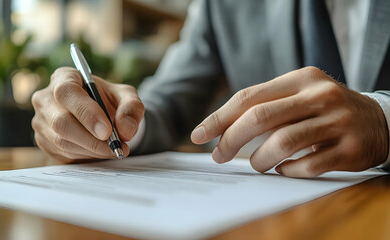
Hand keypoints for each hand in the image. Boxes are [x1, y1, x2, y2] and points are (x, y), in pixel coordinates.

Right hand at [32, 67, 144, 162]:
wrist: (101, 116)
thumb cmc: (109, 101)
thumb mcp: (126, 96)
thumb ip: (131, 108)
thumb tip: (126, 130)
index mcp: (64, 78)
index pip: (67, 92)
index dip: (86, 113)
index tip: (107, 131)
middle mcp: (46, 98)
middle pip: (61, 122)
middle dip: (91, 139)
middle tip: (115, 146)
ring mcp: (41, 121)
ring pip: (62, 141)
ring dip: (92, 150)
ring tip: (114, 149)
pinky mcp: (44, 141)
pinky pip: (62, 153)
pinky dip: (86, 156)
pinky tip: (100, 151)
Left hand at [191, 67, 388, 176]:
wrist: (378, 120)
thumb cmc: (324, 108)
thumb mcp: (299, 94)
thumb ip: (265, 104)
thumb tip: (220, 128)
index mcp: (301, 78)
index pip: (248, 97)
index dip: (219, 118)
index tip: (199, 135)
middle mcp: (319, 96)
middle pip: (260, 118)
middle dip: (230, 140)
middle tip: (218, 156)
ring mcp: (337, 122)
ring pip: (282, 143)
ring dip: (259, 160)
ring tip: (257, 164)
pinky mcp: (350, 149)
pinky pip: (307, 166)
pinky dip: (287, 171)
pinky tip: (284, 169)